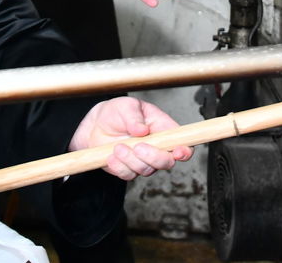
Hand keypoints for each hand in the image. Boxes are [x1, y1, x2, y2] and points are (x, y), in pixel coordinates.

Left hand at [70, 96, 192, 179]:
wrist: (96, 124)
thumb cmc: (117, 112)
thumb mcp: (126, 106)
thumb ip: (134, 116)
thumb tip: (142, 130)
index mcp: (163, 129)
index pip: (182, 143)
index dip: (184, 151)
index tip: (177, 152)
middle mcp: (156, 148)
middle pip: (166, 162)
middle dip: (153, 157)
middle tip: (138, 146)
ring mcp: (143, 160)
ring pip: (146, 170)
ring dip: (131, 159)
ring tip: (117, 147)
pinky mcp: (128, 169)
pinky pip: (128, 175)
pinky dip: (119, 166)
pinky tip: (111, 156)